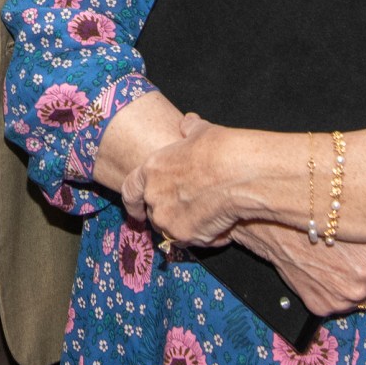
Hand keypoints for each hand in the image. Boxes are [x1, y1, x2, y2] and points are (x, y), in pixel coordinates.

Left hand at [125, 113, 240, 245]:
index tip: (137, 213)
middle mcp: (152, 196)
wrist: (235, 172)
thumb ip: (190, 130)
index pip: (130, 190)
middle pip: (155, 213)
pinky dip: (208, 237)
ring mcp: (166, 218)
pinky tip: (224, 226)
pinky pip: (195, 241)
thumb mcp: (200, 132)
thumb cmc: (218, 149)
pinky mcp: (184, 235)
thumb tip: (189, 123)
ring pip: (173, 230)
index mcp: (150, 169)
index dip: (134, 203)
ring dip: (188, 228)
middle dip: (170, 215)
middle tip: (193, 212)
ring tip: (213, 217)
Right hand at [237, 221, 365, 317]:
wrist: (267, 221)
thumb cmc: (312, 210)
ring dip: (363, 277)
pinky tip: (328, 268)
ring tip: (342, 255)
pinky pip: (344, 301)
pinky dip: (339, 287)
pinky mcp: (322, 307)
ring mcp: (341, 300)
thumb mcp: (358, 217)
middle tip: (357, 243)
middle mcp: (362, 286)